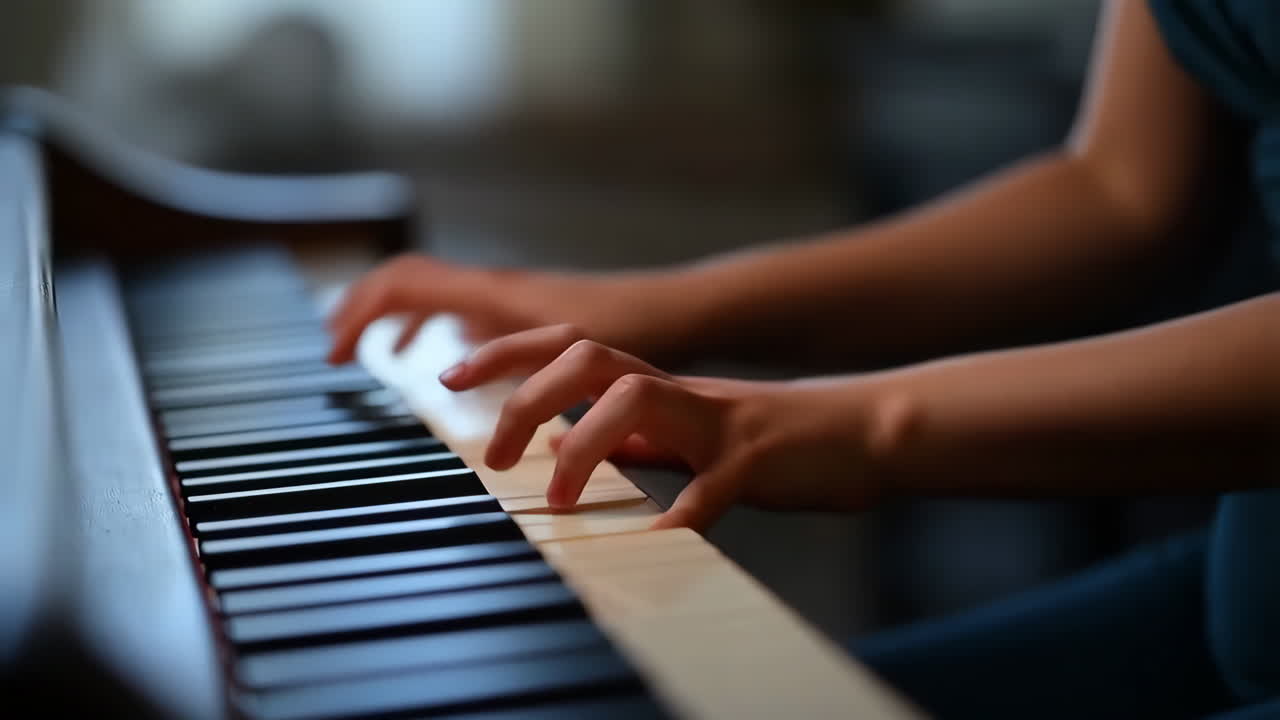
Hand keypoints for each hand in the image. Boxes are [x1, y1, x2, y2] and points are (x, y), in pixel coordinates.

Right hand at [325, 253, 699, 365]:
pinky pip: (460, 311)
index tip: (335, 356)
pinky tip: (441, 366)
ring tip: (368, 357)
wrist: (675, 310)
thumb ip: (512, 363)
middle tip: (334, 352)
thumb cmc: (629, 331)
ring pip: (431, 295)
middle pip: (403, 282)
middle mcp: (490, 285)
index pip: (401, 284)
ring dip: (394, 320)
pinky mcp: (523, 309)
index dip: (358, 314)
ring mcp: (505, 295)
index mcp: (490, 291)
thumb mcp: (567, 352)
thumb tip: (448, 375)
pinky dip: (434, 331)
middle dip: (361, 312)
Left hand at [441, 324, 885, 531]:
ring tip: (559, 499)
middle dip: (528, 393)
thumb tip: (569, 440)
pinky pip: (709, 488)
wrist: (862, 431)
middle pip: (589, 356)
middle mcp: (681, 391)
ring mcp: (719, 420)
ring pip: (638, 397)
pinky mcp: (756, 461)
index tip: (453, 374)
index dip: (508, 352)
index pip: (571, 346)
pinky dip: (675, 518)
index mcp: (660, 384)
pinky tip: (649, 545)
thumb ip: (633, 436)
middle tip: (494, 453)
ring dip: (585, 446)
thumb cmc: (774, 439)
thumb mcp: (689, 432)